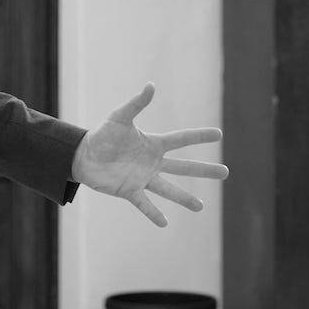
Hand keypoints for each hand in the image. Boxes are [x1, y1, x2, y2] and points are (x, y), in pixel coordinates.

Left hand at [72, 83, 227, 226]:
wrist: (82, 155)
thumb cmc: (102, 134)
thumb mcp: (119, 117)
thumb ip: (136, 104)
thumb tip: (151, 85)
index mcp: (153, 144)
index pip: (181, 139)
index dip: (199, 136)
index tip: (219, 134)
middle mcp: (152, 162)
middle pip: (183, 167)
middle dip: (204, 170)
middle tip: (226, 173)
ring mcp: (143, 178)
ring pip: (169, 189)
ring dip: (184, 198)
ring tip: (201, 207)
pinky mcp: (130, 191)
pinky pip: (145, 204)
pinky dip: (154, 213)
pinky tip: (165, 223)